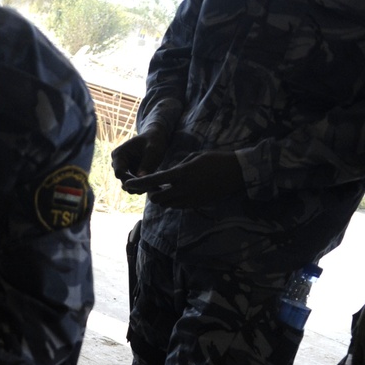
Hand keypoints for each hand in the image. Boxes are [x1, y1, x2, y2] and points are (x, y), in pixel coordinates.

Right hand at [111, 126, 168, 182]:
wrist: (156, 138)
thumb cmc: (154, 141)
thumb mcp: (153, 150)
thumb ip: (147, 164)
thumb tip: (140, 179)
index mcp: (119, 154)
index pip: (119, 173)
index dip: (130, 180)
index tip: (145, 182)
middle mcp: (117, 163)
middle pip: (123, 181)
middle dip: (136, 185)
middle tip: (151, 187)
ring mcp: (124, 169)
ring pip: (128, 185)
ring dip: (139, 187)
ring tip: (153, 185)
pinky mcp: (130, 174)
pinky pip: (134, 185)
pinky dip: (142, 186)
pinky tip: (153, 184)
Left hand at [121, 151, 243, 205]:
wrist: (236, 173)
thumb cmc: (215, 160)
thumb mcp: (193, 157)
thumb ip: (178, 167)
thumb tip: (167, 175)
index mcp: (182, 174)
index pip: (154, 181)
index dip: (139, 184)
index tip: (129, 184)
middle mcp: (184, 189)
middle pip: (157, 198)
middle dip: (151, 194)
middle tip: (152, 187)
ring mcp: (190, 199)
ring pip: (166, 204)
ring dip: (161, 199)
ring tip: (163, 190)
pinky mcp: (196, 204)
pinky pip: (177, 207)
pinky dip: (172, 202)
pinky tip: (176, 194)